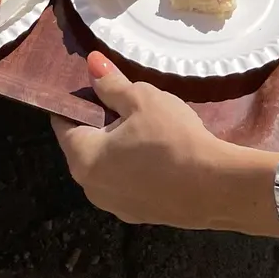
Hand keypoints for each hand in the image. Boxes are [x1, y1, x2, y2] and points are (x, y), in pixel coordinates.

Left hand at [53, 54, 272, 231]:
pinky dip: (134, 164)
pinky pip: (127, 181)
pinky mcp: (140, 214)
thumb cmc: (170, 138)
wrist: (214, 187)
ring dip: (118, 144)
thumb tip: (91, 62)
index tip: (97, 85)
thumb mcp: (140, 99)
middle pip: (85, 145)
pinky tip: (158, 151)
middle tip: (125, 100)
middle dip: (100, 122)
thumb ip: (111, 83)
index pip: (63, 123)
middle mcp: (91, 188)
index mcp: (82, 158)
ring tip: (144, 123)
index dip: (78, 100)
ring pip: (107, 165)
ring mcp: (115, 206)